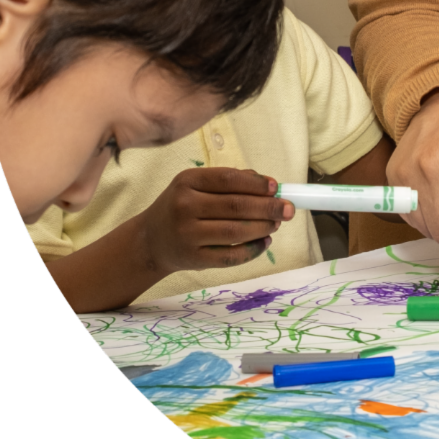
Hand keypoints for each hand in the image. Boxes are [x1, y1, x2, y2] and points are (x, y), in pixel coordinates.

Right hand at [137, 167, 290, 272]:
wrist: (150, 242)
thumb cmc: (180, 207)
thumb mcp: (195, 185)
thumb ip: (229, 181)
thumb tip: (268, 183)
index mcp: (187, 182)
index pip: (228, 179)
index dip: (256, 183)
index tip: (276, 188)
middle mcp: (184, 206)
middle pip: (235, 206)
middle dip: (268, 207)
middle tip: (288, 209)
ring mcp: (187, 235)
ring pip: (235, 232)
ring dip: (263, 227)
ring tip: (277, 223)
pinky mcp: (194, 259)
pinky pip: (230, 256)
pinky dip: (252, 250)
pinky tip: (265, 242)